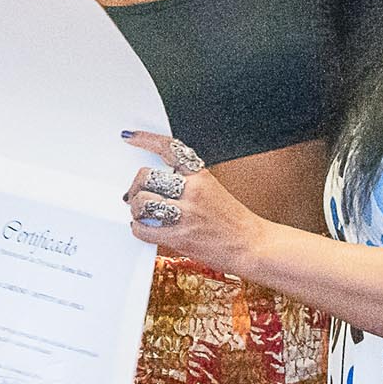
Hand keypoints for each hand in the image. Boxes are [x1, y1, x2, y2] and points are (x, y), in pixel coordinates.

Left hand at [122, 131, 267, 273]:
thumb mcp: (214, 192)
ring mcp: (185, 214)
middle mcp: (192, 191)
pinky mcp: (179, 236)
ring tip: (145, 216)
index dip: (146, 140)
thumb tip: (155, 188)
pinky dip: (140, 229)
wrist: (252, 246)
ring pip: (141, 201)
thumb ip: (187, 185)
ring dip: (137, 210)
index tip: (130, 137)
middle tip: (136, 196)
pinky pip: (142, 228)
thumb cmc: (234, 223)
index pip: (169, 149)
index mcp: (201, 176)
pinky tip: (148, 229)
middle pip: (146, 177)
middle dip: (136, 187)